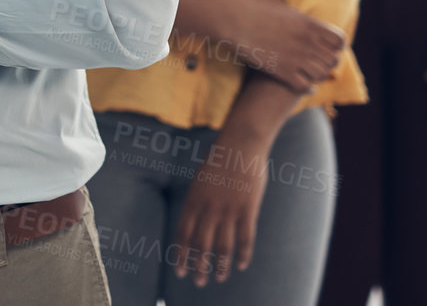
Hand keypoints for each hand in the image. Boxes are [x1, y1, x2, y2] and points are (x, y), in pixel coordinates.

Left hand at [173, 128, 270, 287]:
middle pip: (201, 244)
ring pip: (223, 245)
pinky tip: (240, 266)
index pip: (183, 234)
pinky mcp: (247, 208)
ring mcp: (228, 209)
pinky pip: (245, 237)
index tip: (179, 271)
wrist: (240, 143)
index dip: (181, 254)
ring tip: (218, 278)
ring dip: (220, 265)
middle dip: (198, 266)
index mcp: (193, 200)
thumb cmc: (220, 160)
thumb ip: (198, 202)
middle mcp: (208, 207)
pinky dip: (243, 254)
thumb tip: (195, 222)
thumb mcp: (200, 180)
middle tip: (198, 282)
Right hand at [233, 0, 345, 92]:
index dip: (337, 45)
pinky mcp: (283, 71)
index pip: (339, 40)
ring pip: (321, 75)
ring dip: (317, 75)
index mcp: (309, 24)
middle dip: (328, 62)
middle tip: (318, 62)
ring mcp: (296, 58)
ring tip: (310, 74)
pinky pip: (305, 87)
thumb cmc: (252, 7)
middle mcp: (307, 42)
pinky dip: (306, 88)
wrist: (233, 21)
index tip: (328, 47)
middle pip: (333, 60)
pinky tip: (302, 84)